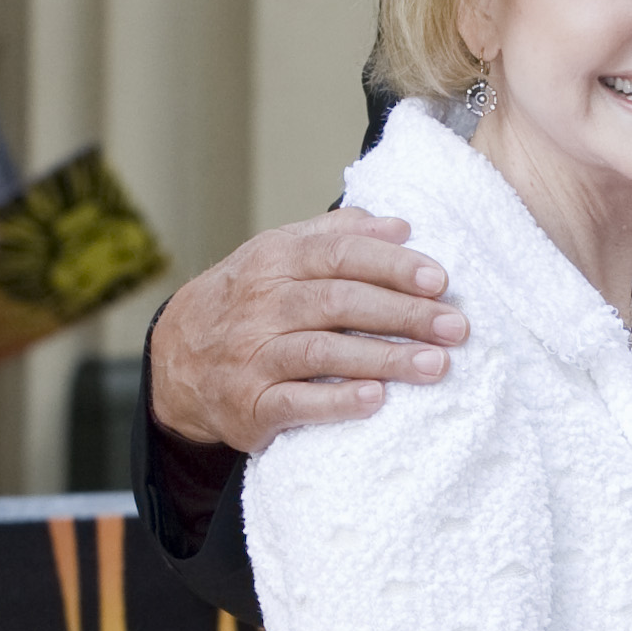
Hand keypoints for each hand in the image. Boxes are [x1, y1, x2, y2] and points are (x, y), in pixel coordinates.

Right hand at [145, 206, 469, 456]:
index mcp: (274, 260)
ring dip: (384, 358)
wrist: (177, 360)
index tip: (439, 280)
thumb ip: (336, 236)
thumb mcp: (279, 256)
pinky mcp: (250, 405)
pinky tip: (377, 399)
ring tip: (435, 365)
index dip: (392, 266)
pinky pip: (296, 403)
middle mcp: (262, 304)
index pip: (339, 255)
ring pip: (323, 351)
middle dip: (403, 314)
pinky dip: (337, 402)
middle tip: (455, 327)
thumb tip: (399, 225)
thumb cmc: (247, 303)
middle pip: (339, 302)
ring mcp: (253, 355)